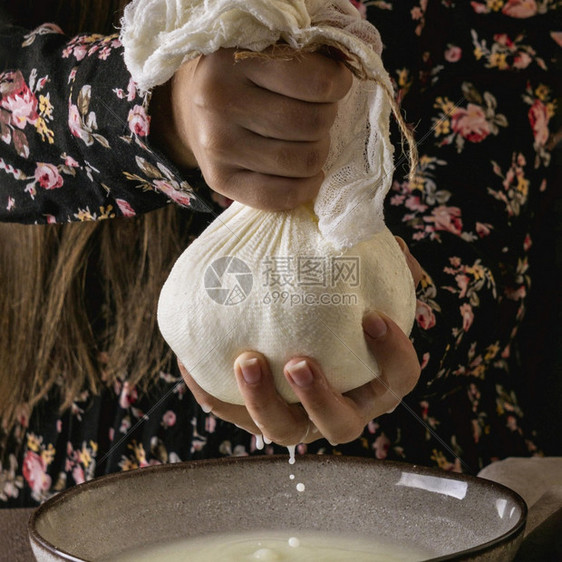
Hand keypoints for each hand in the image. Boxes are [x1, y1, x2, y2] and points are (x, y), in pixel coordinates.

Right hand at [149, 47, 352, 210]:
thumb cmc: (245, 73)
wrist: (193, 103)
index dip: (338, 86)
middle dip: (326, 121)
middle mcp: (219, 102)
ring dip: (318, 153)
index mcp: (236, 59)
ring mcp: (217, 145)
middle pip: (311, 125)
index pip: (317, 83)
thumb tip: (349, 72)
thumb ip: (305, 54)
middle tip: (317, 115)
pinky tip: (309, 176)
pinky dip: (306, 188)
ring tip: (309, 141)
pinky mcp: (218, 179)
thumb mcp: (268, 46)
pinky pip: (279, 196)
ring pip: (302, 162)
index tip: (334, 86)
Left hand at [178, 238, 422, 446]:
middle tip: (297, 362)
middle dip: (319, 399)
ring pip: (285, 431)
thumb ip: (372, 263)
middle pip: (341, 424)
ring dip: (264, 402)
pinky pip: (231, 412)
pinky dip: (213, 391)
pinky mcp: (256, 413)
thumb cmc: (330, 301)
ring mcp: (296, 415)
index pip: (399, 378)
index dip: (393, 356)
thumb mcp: (352, 279)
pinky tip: (193, 359)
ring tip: (246, 360)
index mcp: (372, 379)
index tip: (372, 317)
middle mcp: (339, 405)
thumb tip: (392, 246)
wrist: (284, 313)